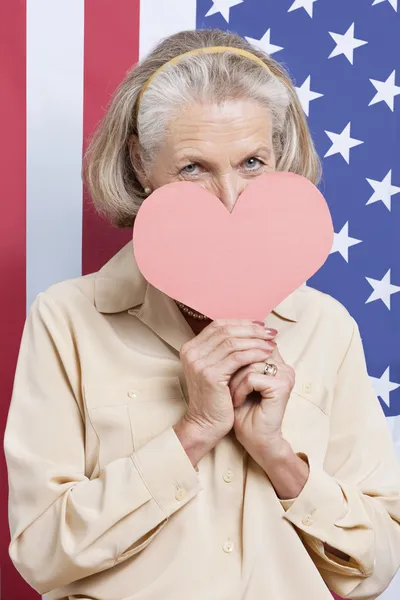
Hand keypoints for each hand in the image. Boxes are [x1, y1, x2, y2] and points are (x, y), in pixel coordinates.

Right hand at [175, 319, 275, 464]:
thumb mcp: (216, 368)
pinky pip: (238, 358)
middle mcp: (191, 352)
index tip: (261, 326)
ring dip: (256, 341)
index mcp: (191, 347)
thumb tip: (250, 329)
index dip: (242, 323)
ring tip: (271, 343)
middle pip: (226, 330)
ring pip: (233, 342)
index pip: (219, 325)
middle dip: (251, 329)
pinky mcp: (210, 375)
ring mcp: (199, 363)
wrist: (205, 424)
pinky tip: (267, 354)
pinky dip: (255, 353)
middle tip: (270, 332)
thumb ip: (224, 350)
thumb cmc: (215, 397)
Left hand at [230, 344, 294, 466]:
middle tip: (223, 380)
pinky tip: (236, 401)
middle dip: (232, 365)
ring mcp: (284, 374)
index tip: (222, 367)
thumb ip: (235, 358)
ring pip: (249, 363)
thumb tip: (218, 337)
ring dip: (233, 379)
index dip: (233, 351)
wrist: (254, 439)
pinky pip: (252, 377)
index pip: (252, 341)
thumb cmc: (243, 410)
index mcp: (275, 361)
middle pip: (250, 349)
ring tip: (229, 393)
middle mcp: (283, 365)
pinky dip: (239, 389)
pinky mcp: (281, 386)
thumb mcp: (236, 379)